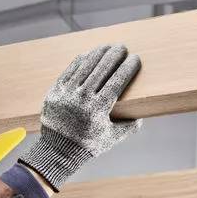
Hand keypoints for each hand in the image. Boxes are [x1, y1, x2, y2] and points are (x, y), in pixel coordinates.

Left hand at [20, 44, 141, 190]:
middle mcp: (82, 98)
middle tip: (122, 47)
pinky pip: (69, 70)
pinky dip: (80, 60)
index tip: (135, 59)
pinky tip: (89, 54)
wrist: (57, 151)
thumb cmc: (88, 146)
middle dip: (114, 55)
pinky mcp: (55, 91)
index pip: (117, 81)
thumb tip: (141, 118)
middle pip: (102, 69)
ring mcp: (67, 93)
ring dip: (98, 53)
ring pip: (85, 66)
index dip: (127, 68)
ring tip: (107, 46)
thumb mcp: (111, 139)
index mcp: (98, 109)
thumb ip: (128, 128)